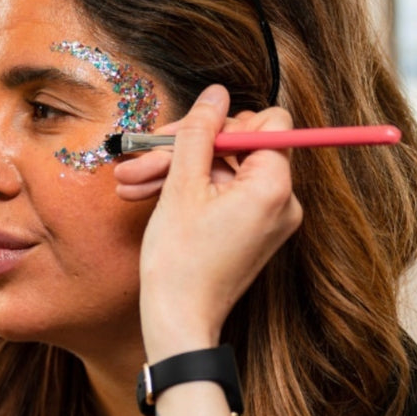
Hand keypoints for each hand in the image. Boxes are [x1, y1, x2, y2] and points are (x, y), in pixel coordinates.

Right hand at [116, 85, 302, 360]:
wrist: (178, 322)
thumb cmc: (179, 262)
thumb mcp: (181, 186)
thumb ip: (200, 132)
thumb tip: (216, 93)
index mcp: (273, 185)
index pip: (268, 122)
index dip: (223, 124)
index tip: (186, 137)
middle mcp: (284, 201)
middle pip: (241, 146)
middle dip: (188, 150)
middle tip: (143, 159)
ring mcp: (270, 219)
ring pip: (226, 172)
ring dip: (179, 173)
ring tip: (132, 183)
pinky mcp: (255, 233)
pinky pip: (227, 196)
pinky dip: (193, 194)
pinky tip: (149, 195)